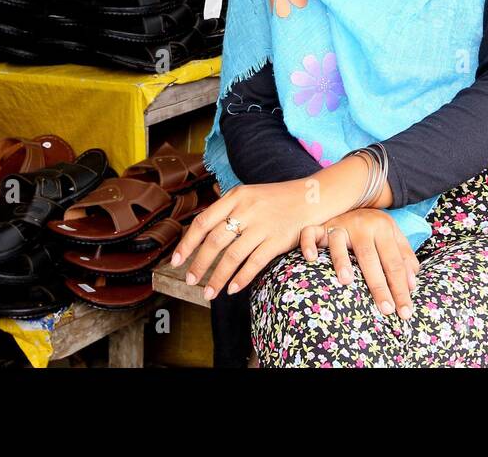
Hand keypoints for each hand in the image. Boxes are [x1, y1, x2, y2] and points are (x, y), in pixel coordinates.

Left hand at [171, 180, 320, 299]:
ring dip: (217, 277)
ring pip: (232, 255)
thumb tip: (202, 233)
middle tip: (190, 281)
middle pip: (214, 241)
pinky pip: (255, 262)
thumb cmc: (277, 199)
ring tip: (208, 293)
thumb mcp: (249, 194)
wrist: (312, 196)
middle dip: (199, 264)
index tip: (176, 261)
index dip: (187, 243)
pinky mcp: (278, 239)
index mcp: (236, 197)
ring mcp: (263, 225)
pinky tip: (232, 289)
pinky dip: (241, 278)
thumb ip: (228, 210)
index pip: (203, 221)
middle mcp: (247, 210)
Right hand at [301, 209, 418, 318]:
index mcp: (383, 228)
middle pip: (370, 257)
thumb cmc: (374, 228)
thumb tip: (412, 285)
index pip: (395, 262)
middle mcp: (362, 225)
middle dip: (379, 285)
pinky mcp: (320, 226)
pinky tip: (311, 259)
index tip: (405, 312)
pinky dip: (309, 244)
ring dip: (342, 261)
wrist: (353, 197)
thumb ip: (405, 259)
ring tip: (347, 281)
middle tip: (386, 309)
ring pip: (339, 243)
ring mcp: (339, 224)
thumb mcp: (394, 238)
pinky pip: (311, 233)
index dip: (401, 288)